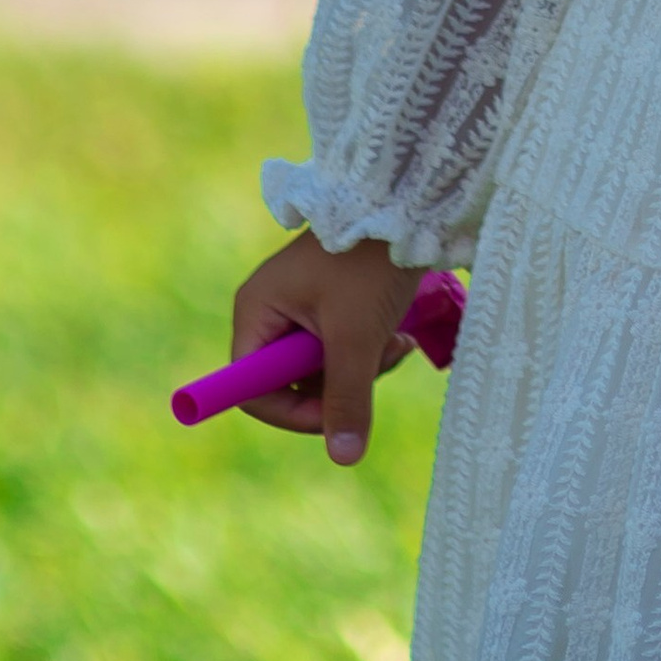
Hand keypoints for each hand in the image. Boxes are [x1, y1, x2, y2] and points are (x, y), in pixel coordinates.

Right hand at [226, 232, 424, 466]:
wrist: (408, 203)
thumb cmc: (369, 264)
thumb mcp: (357, 336)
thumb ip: (347, 397)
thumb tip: (344, 457)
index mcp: (256, 311)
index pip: (252, 388)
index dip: (289, 412)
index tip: (333, 417)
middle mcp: (270, 310)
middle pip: (291, 382)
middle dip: (339, 385)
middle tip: (377, 365)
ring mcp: (301, 307)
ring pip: (323, 369)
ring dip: (362, 369)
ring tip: (395, 344)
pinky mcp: (331, 305)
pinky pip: (341, 350)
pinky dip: (369, 352)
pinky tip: (398, 336)